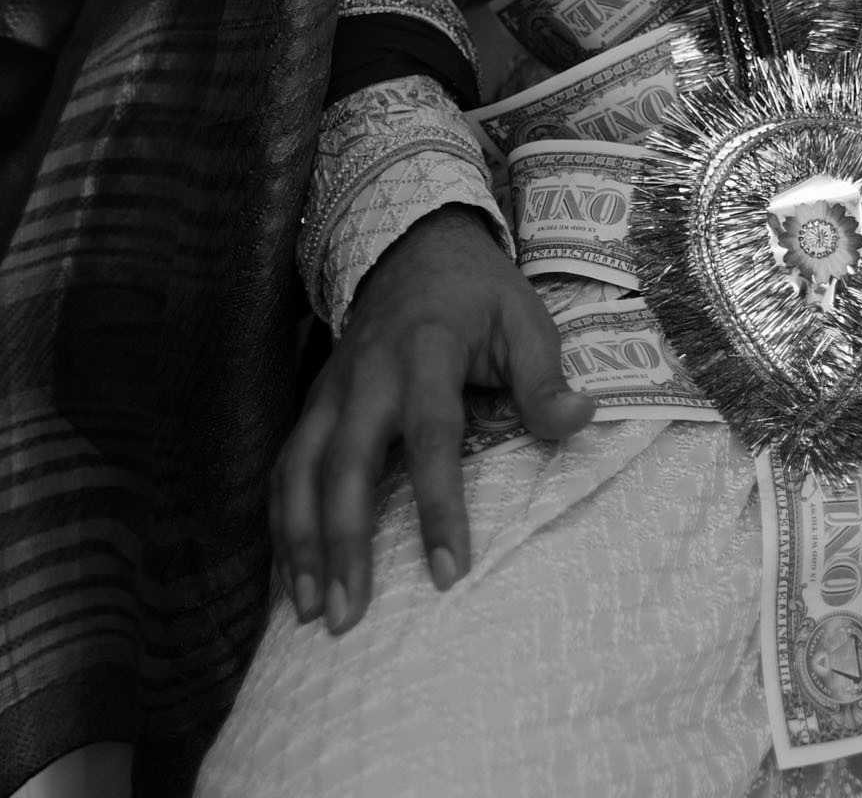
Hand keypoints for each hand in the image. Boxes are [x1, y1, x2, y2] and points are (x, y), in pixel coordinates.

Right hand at [272, 207, 593, 634]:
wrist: (415, 246)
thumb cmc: (478, 294)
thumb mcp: (524, 317)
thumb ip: (544, 374)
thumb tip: (581, 419)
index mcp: (426, 352)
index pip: (431, 437)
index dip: (439, 507)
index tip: (450, 572)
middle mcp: (367, 376)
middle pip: (346, 464)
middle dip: (342, 541)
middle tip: (348, 614)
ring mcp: (331, 390)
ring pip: (299, 471)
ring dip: (299, 543)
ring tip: (310, 610)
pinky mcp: (313, 403)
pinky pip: (285, 467)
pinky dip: (280, 523)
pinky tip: (290, 575)